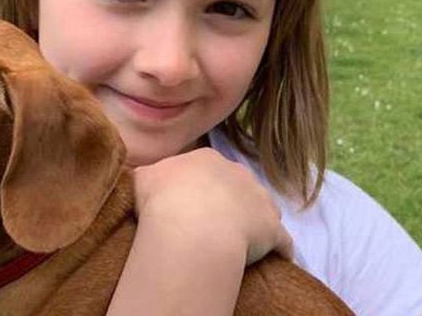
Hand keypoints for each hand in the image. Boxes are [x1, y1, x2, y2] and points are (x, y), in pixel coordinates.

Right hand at [133, 147, 292, 264]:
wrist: (191, 229)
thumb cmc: (162, 200)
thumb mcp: (142, 178)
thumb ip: (147, 175)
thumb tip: (147, 178)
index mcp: (206, 159)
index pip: (206, 171)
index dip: (197, 189)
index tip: (187, 207)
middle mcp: (238, 172)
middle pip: (236, 187)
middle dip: (227, 203)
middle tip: (208, 227)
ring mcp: (261, 199)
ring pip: (261, 209)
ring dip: (253, 223)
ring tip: (237, 244)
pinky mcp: (274, 229)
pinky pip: (280, 241)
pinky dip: (276, 250)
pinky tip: (268, 261)